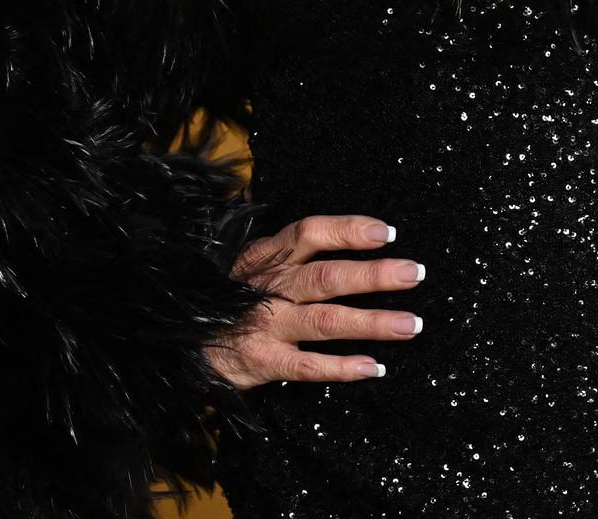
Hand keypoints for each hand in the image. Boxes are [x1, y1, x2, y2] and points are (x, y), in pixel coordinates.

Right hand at [203, 214, 425, 389]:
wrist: (183, 339)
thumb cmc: (232, 296)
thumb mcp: (254, 262)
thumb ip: (293, 252)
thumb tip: (354, 235)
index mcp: (270, 257)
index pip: (310, 233)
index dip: (347, 230)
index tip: (386, 232)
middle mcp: (271, 288)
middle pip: (327, 277)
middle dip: (374, 275)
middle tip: (414, 274)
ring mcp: (267, 326)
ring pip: (325, 321)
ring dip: (371, 323)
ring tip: (410, 324)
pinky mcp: (264, 362)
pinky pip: (308, 367)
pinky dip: (342, 368)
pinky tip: (373, 367)